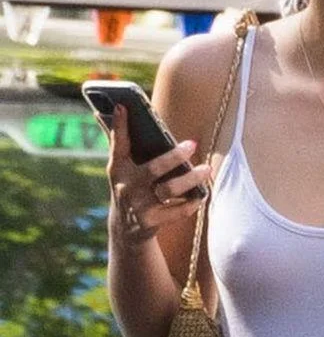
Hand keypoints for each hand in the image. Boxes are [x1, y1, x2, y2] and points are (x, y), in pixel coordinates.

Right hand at [107, 104, 208, 245]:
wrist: (124, 230)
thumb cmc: (130, 187)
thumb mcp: (121, 168)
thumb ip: (119, 142)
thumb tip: (104, 110)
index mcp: (118, 168)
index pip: (118, 144)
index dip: (119, 125)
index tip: (122, 106)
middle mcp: (127, 186)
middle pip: (154, 169)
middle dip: (174, 157)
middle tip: (192, 144)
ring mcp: (139, 205)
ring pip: (169, 190)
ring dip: (191, 179)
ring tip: (206, 169)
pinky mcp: (152, 221)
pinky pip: (177, 212)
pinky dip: (191, 203)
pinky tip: (201, 195)